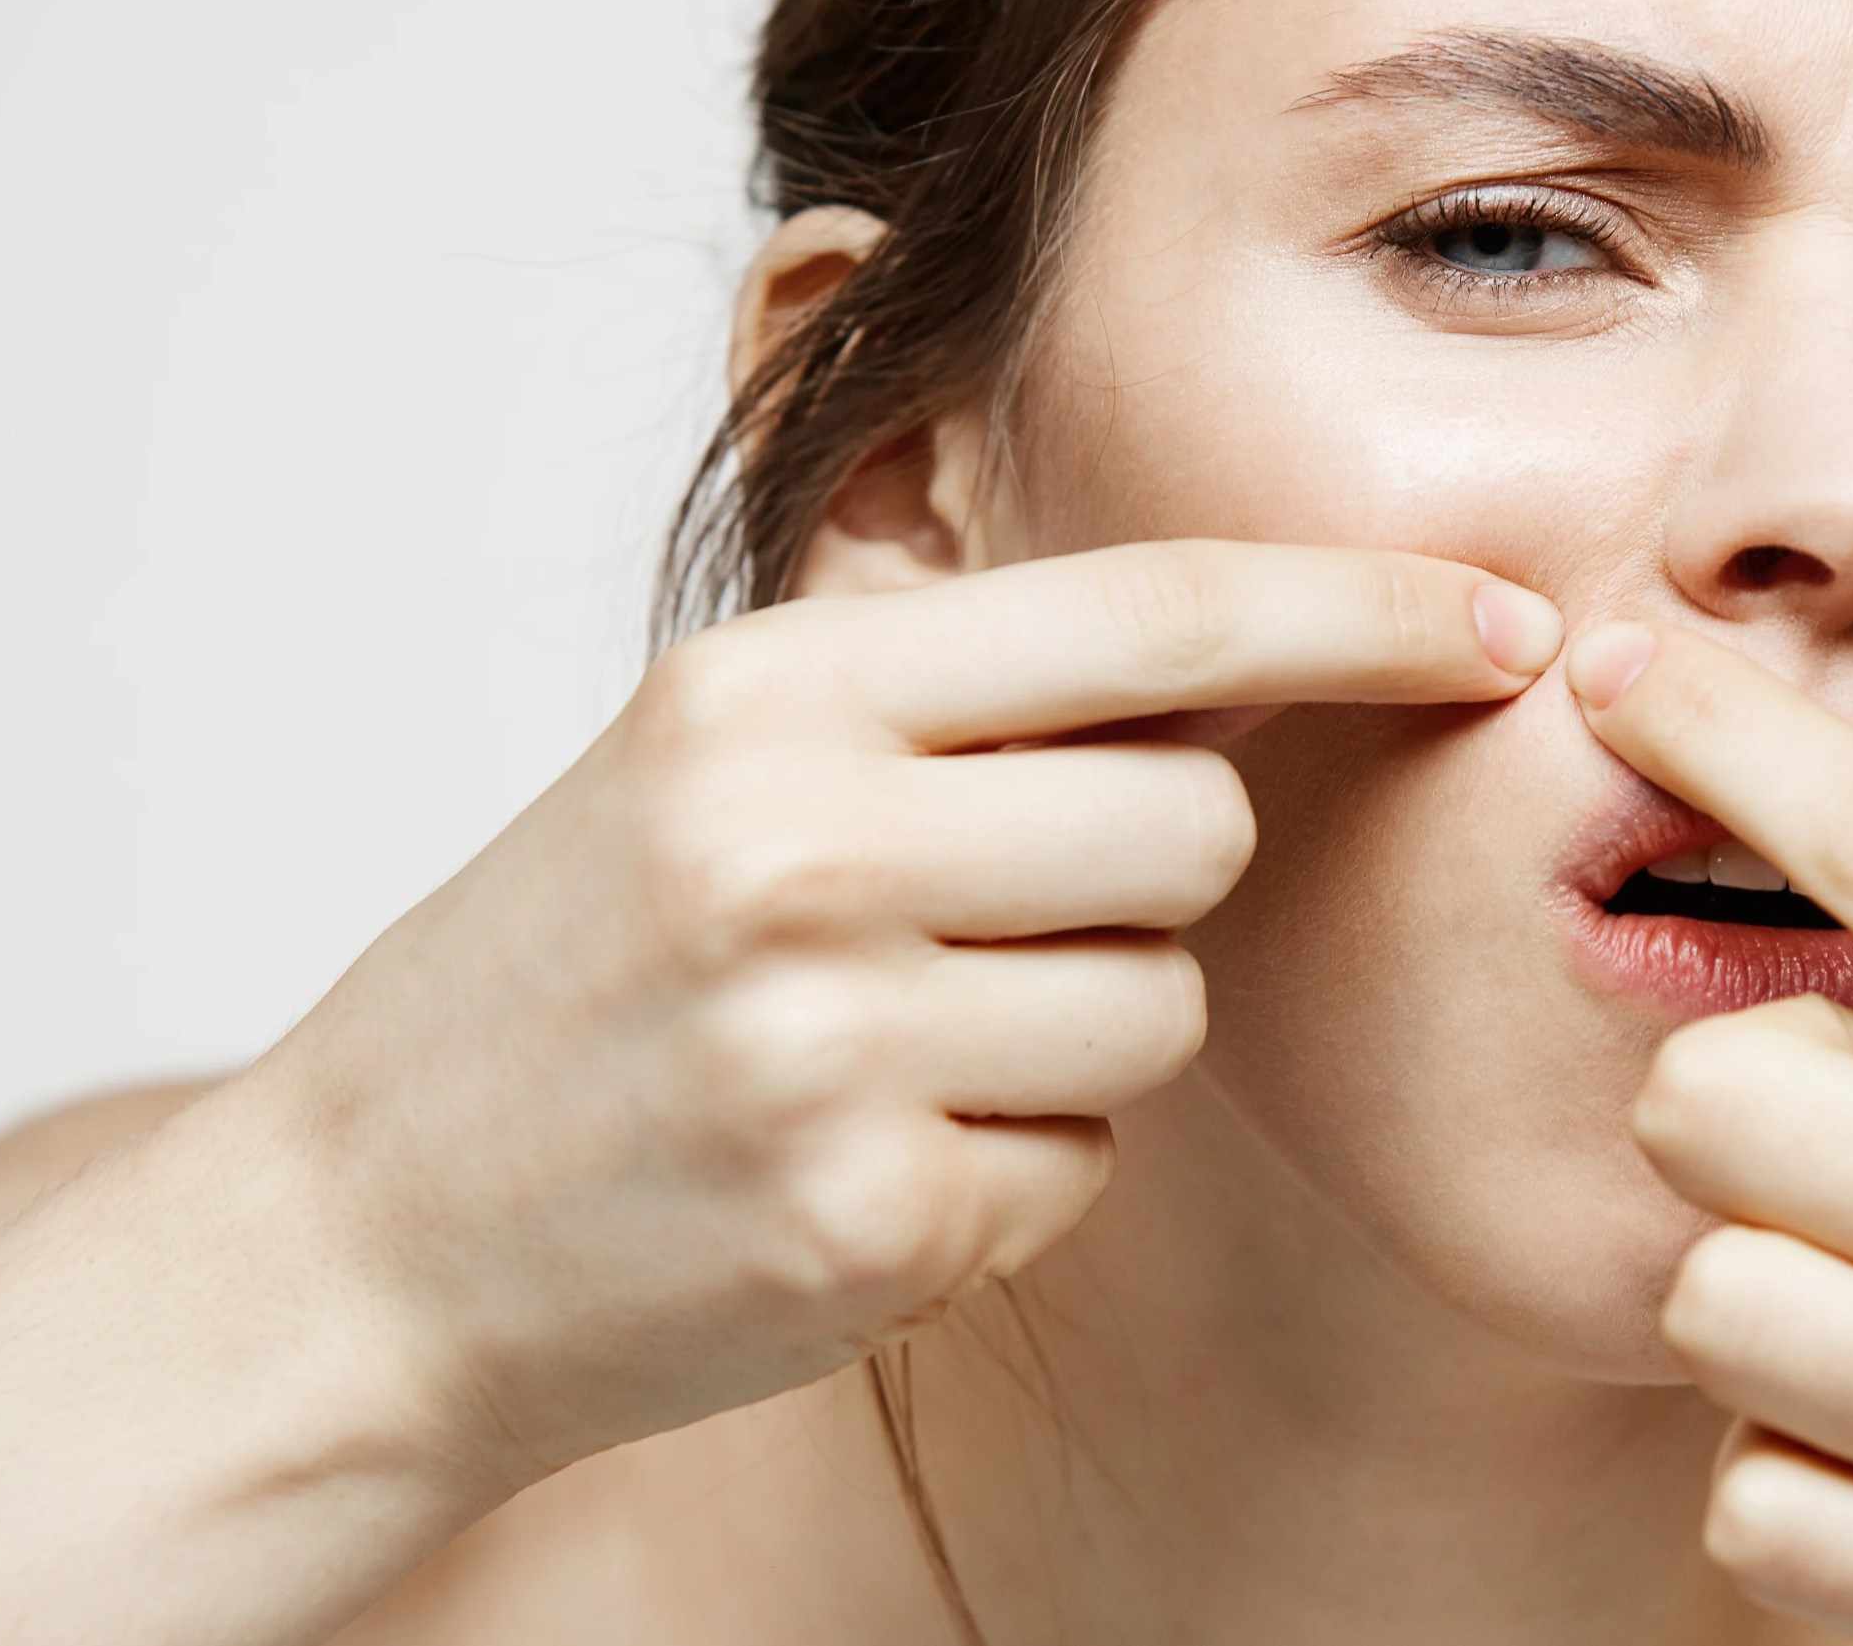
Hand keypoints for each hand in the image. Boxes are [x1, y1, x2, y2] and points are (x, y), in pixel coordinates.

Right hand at [229, 541, 1563, 1488]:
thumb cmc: (563, 983)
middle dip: (1148, 880)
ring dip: (1075, 1036)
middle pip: (1196, 832)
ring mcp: (831, 1046)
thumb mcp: (706, 761)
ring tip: (884, 1048)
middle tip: (982, 922)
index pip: (1153, 615)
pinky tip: (857, 1167)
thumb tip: (1236, 649)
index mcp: (770, 693)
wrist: (350, 1245)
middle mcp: (800, 847)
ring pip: (1161, 1009)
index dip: (1362, 607)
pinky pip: (1087, 1166)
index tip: (1501, 623)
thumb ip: (946, 691)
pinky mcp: (869, 1224)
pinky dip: (1013, 1174)